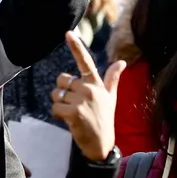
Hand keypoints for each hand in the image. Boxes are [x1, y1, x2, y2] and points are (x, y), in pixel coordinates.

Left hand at [51, 32, 122, 161]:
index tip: (68, 33)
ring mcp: (82, 100)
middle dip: (62, 92)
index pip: (86, 61)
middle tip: (75, 105)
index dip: (76, 46)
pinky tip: (68, 120)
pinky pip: (55, 106)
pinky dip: (57, 114)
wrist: (101, 144)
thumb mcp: (110, 97)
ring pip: (56, 94)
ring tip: (73, 114)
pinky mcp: (73, 112)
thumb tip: (122, 62)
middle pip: (61, 80)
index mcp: (97, 83)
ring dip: (59, 104)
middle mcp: (90, 89)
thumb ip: (112, 78)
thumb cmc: (104, 119)